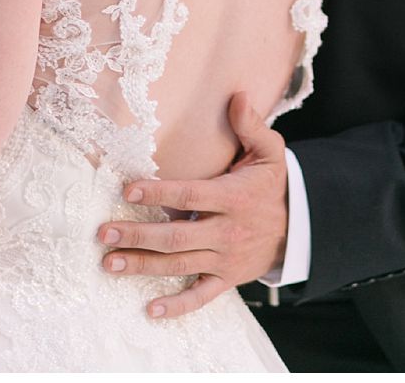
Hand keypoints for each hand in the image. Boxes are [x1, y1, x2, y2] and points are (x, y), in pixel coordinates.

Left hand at [97, 91, 289, 318]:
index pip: (190, 195)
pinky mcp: (227, 279)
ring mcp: (226, 259)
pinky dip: (178, 306)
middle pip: (176, 236)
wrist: (301, 228)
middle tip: (103, 232)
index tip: (128, 189)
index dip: (159, 193)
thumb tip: (238, 94)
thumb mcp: (270, 152)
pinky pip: (202, 296)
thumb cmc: (273, 185)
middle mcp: (227, 232)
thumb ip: (251, 126)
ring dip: (143, 266)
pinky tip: (151, 310)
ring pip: (180, 265)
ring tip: (109, 263)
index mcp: (233, 198)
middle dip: (138, 235)